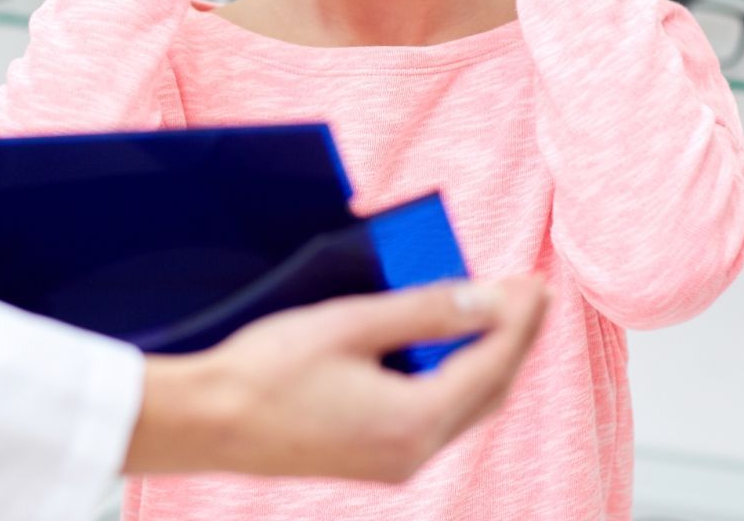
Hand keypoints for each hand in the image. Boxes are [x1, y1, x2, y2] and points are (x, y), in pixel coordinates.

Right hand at [125, 276, 549, 480]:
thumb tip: (485, 299)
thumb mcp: (349, 324)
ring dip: (484, 360)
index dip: (517, 318)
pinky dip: (453, 379)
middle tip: (526, 292)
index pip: (490, 363)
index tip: (535, 280)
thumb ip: (423, 311)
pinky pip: (436, 417)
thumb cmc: (266, 370)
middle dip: (511, 339)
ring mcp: (394, 462)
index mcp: (414, 421)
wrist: (207, 422)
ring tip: (494, 312)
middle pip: (488, 391)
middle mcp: (414, 451)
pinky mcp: (374, 459)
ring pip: (465, 407)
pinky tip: (444, 348)